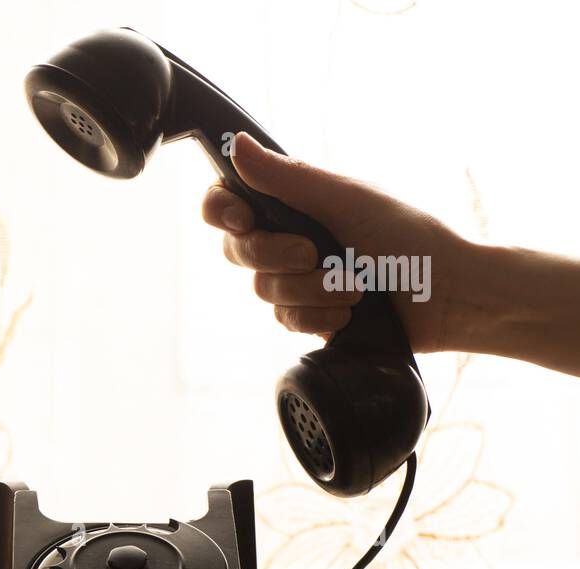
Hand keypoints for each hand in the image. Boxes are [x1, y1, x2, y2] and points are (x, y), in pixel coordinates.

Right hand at [201, 132, 472, 353]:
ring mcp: (298, 279)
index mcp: (294, 202)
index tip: (245, 219)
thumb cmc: (410, 238)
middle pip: (238, 251)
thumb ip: (286, 177)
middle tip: (315, 254)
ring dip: (311, 290)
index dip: (222, 211)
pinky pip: (286, 320)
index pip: (227, 202)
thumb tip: (235, 143)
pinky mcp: (310, 315)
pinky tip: (350, 312)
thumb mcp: (345, 199)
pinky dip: (319, 316)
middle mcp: (288, 238)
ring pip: (263, 291)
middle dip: (277, 256)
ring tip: (355, 287)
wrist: (451, 297)